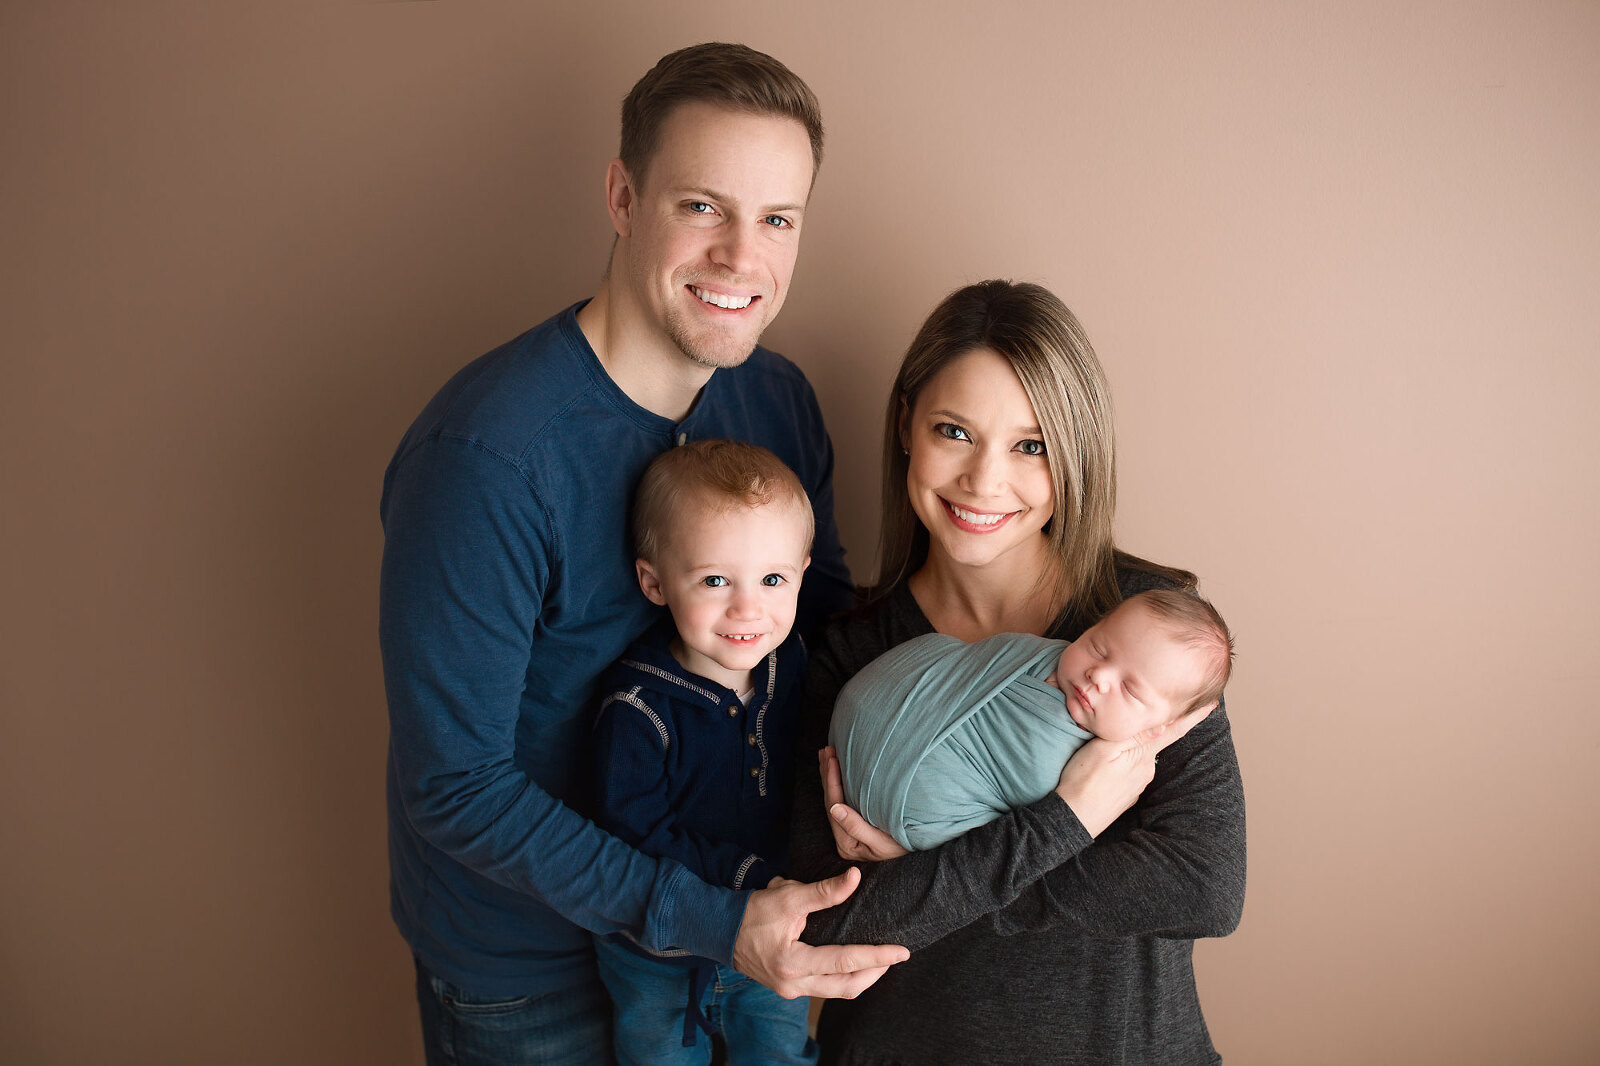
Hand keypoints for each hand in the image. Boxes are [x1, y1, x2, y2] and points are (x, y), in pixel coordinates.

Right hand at [732, 867, 909, 998]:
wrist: (718, 930)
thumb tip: (855, 878)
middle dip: (875, 972)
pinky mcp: (789, 987)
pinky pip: (825, 987)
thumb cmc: (750, 912)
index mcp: (793, 964)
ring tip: (881, 960)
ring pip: (837, 991)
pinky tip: (854, 963)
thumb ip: (823, 892)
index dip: (877, 956)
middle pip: (847, 987)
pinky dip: (844, 977)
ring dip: (862, 977)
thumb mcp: (787, 897)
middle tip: (896, 956)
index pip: (845, 962)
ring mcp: (791, 990)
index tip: (902, 951)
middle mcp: (794, 984)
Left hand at [820, 747, 908, 862]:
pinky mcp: (853, 824)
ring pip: (834, 798)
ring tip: (825, 755)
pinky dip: (837, 782)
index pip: (834, 806)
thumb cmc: (901, 846)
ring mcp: (847, 831)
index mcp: (846, 843)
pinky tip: (834, 769)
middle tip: (826, 751)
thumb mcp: (881, 842)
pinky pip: (841, 799)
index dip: (831, 781)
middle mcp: (843, 837)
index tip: (831, 759)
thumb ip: (856, 827)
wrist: (916, 847)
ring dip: (829, 776)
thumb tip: (835, 809)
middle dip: (827, 775)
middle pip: (831, 800)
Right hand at [1054, 702, 1214, 836]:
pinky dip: (1123, 762)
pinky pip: (1130, 770)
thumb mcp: (1104, 750)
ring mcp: (1137, 784)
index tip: (1211, 705)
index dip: (1192, 717)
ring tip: (1110, 744)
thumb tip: (1161, 723)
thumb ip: (1133, 736)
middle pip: (1154, 741)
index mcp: (1143, 756)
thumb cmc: (1082, 781)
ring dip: (1132, 747)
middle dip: (1152, 728)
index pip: (1174, 731)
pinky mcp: (1127, 794)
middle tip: (1141, 711)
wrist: (1072, 819)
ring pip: (1140, 755)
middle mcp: (1146, 770)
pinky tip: (1105, 764)